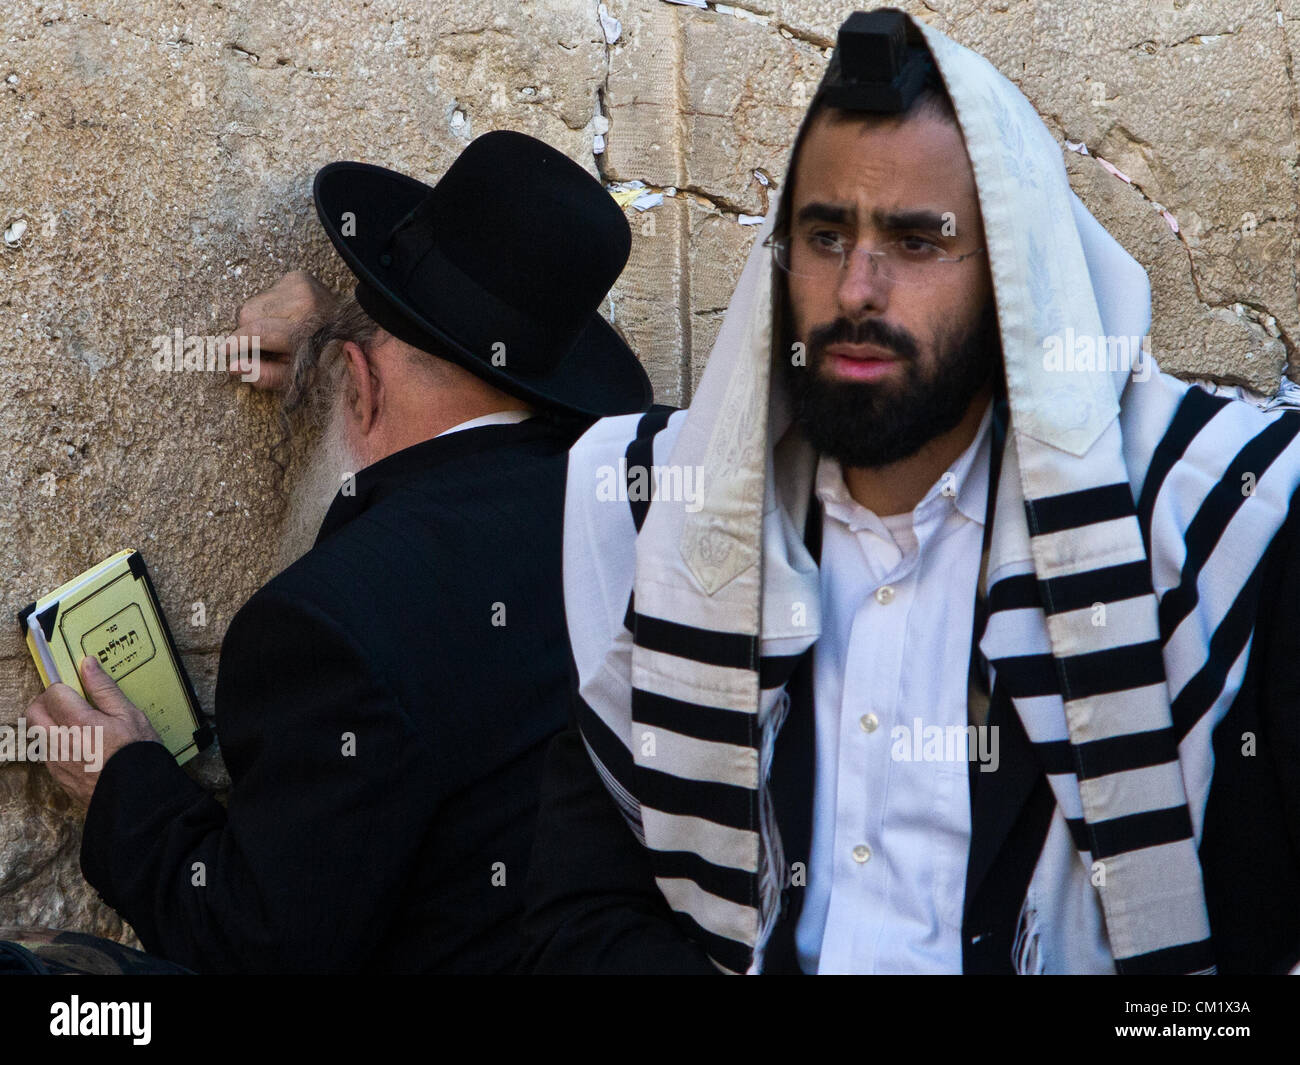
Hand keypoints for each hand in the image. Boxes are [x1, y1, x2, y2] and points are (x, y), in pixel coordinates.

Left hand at [24, 656, 162, 808]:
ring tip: (77, 724)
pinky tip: (79, 744)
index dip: (67, 686)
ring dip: (50, 722)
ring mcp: (56, 760)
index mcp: (78, 722)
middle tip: (71, 701)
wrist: (136, 797)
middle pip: (34, 711)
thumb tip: (88, 665)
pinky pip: (46, 751)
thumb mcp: (130, 715)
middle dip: (48, 702)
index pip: (53, 692)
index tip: (81, 688)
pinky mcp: (57, 775)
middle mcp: (60, 741)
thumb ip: (104, 688)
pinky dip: (56, 742)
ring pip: (37, 732)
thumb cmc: (137, 755)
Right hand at [220, 270, 339, 391]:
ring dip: (258, 320)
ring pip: (252, 304)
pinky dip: (269, 309)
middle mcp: (303, 303)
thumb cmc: (323, 356)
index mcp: (306, 330)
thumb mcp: (299, 376)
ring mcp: (300, 285)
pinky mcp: (297, 276)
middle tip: (265, 346)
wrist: (350, 328)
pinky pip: (264, 294)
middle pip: (248, 315)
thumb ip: (267, 375)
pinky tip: (287, 316)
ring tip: (280, 330)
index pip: (260, 331)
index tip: (223, 352)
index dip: (238, 342)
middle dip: (247, 333)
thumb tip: (233, 368)